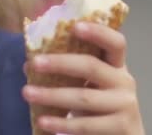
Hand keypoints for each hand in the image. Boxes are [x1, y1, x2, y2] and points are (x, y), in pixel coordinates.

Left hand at [22, 22, 144, 134]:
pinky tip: (43, 120)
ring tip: (27, 92)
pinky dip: (61, 123)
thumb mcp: (92, 85)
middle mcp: (124, 82)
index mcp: (117, 66)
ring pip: (84, 98)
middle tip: (34, 63)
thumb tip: (29, 64)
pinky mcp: (119, 128)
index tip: (74, 26)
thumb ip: (68, 72)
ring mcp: (124, 106)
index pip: (115, 43)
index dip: (98, 32)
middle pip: (92, 67)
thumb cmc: (102, 106)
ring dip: (52, 95)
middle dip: (60, 64)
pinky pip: (84, 125)